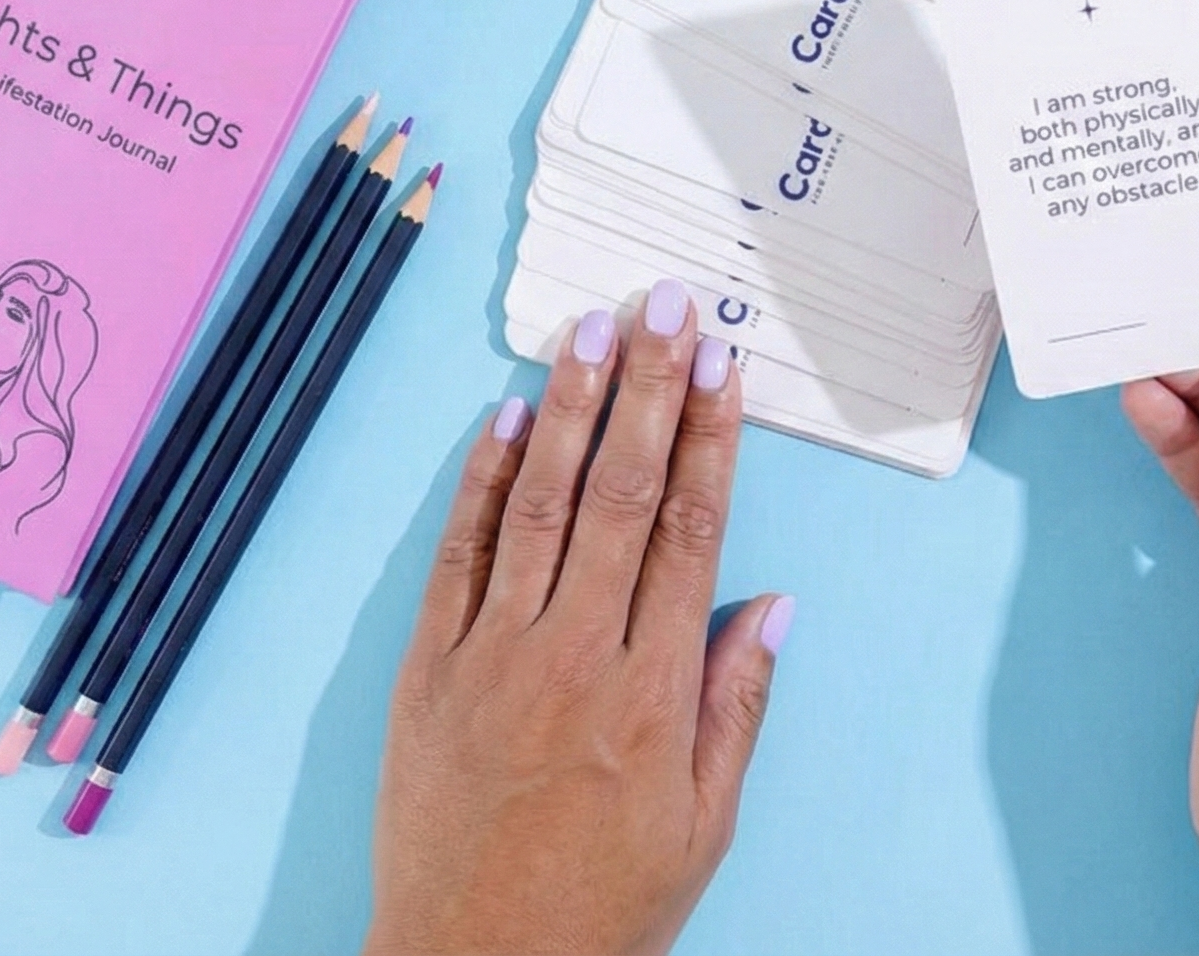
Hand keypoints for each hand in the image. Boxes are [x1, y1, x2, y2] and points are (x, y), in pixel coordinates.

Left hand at [363, 282, 790, 955]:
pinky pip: (457, 557)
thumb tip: (771, 606)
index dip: (710, 438)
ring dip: (573, 409)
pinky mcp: (427, 671)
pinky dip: (484, 483)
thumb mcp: (702, 826)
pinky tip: (508, 418)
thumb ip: (736, 708)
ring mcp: (493, 656)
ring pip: (542, 505)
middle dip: (651, 388)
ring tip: (594, 327)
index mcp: (652, 693)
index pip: (691, 531)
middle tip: (668, 304)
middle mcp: (574, 656)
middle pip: (623, 493)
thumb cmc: (599, 909)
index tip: (723, 367)